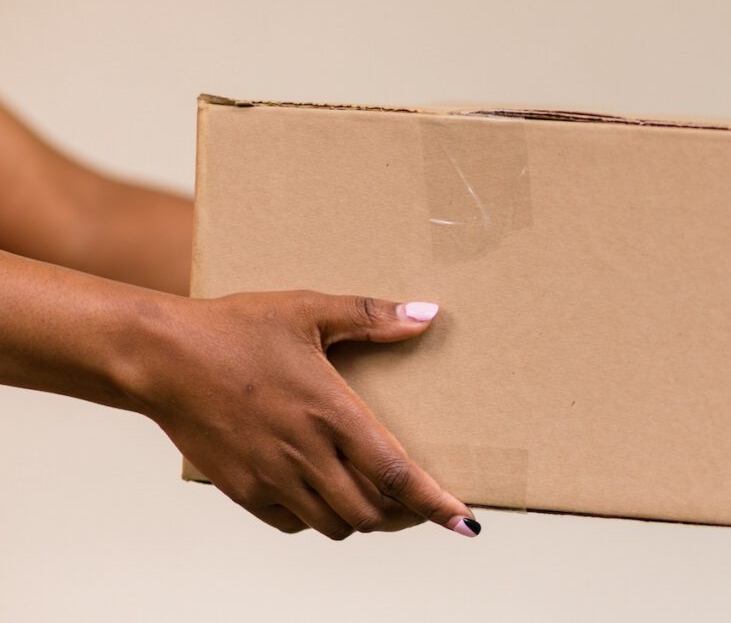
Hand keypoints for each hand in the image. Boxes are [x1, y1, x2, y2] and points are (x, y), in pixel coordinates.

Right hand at [130, 291, 480, 539]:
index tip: (465, 522)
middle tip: (416, 499)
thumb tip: (426, 314)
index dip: (435, 503)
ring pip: (335, 524)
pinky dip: (317, 515)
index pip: (397, 474)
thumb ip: (370, 316)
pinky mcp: (242, 490)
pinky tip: (320, 489)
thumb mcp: (307, 309)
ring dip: (361, 516)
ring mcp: (271, 477)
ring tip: (371, 495)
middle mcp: (305, 454)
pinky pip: (293, 522)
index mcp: (330, 412)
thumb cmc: (234, 328)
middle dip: (403, 514)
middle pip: (372, 512)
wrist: (160, 356)